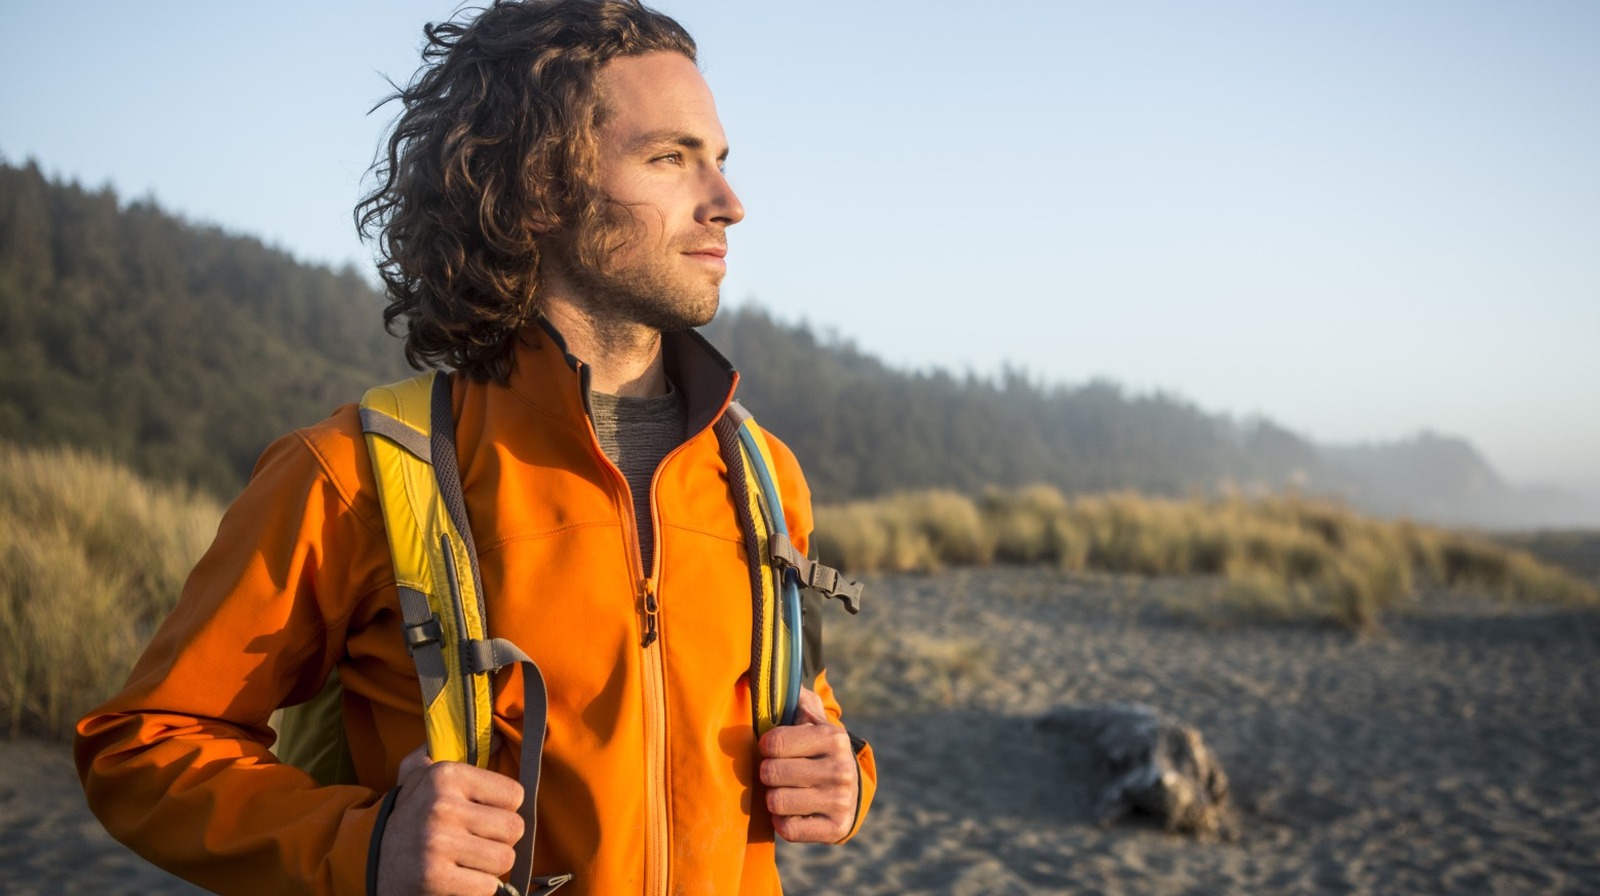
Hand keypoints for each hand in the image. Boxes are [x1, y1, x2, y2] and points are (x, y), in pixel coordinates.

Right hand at [377, 744, 524, 894]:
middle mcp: (441, 806)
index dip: (503, 809)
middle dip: (499, 840)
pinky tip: (457, 878)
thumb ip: (451, 748)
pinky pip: (487, 886)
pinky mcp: (435, 877)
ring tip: (466, 860)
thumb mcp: (418, 773)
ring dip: (489, 866)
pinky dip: (476, 887)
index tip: (482, 815)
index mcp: (445, 775)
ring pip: (504, 859)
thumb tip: (502, 739)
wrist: (365, 858)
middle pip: (513, 828)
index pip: (514, 795)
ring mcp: (438, 843)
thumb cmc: (405, 814)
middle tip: (476, 842)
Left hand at [757, 687, 858, 842]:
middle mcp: (840, 769)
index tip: (772, 748)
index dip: (765, 746)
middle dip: (768, 772)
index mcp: (832, 738)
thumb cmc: (818, 749)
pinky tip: (794, 810)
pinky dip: (783, 821)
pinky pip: (787, 829)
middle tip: (778, 771)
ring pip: (776, 802)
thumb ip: (794, 697)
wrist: (850, 789)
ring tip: (785, 790)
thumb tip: (776, 673)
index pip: (773, 743)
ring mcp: (840, 801)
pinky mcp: (835, 829)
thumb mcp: (812, 719)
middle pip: (771, 773)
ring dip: (773, 797)